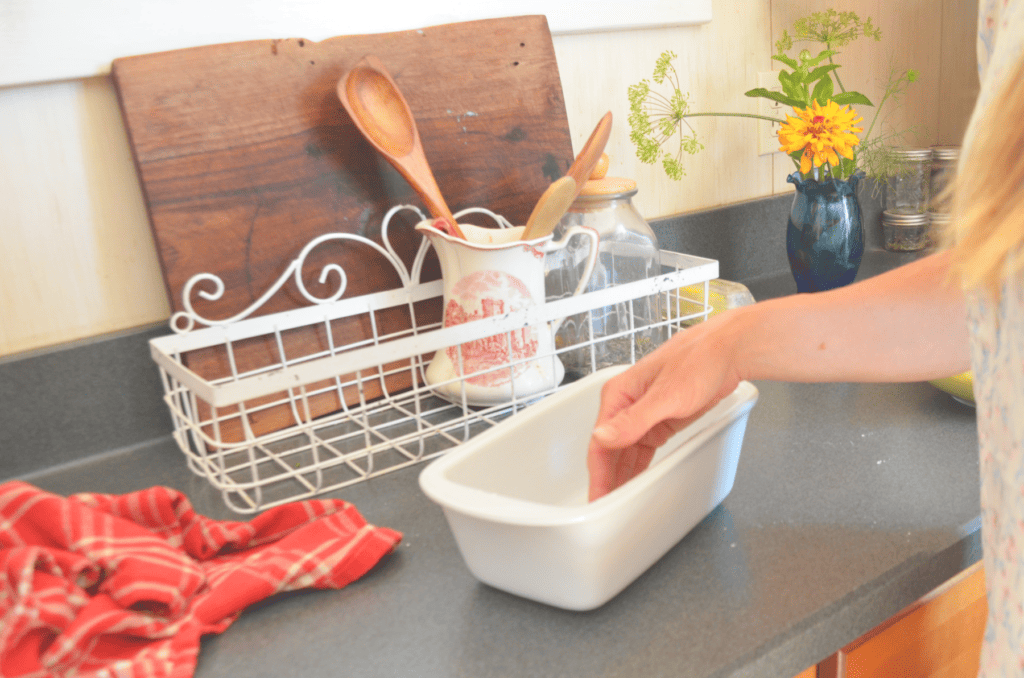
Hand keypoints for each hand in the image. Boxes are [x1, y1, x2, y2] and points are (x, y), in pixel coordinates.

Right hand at [586, 310, 745, 500]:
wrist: (729, 353)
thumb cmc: (699, 360)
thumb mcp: (667, 395)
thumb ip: (633, 420)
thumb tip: (602, 436)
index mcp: (619, 395)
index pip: (600, 442)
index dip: (598, 473)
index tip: (598, 497)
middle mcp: (626, 404)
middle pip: (609, 449)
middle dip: (607, 479)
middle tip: (604, 506)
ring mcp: (642, 413)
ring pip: (624, 452)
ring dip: (620, 475)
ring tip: (616, 501)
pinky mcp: (659, 419)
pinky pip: (641, 449)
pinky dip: (637, 466)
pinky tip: (634, 481)